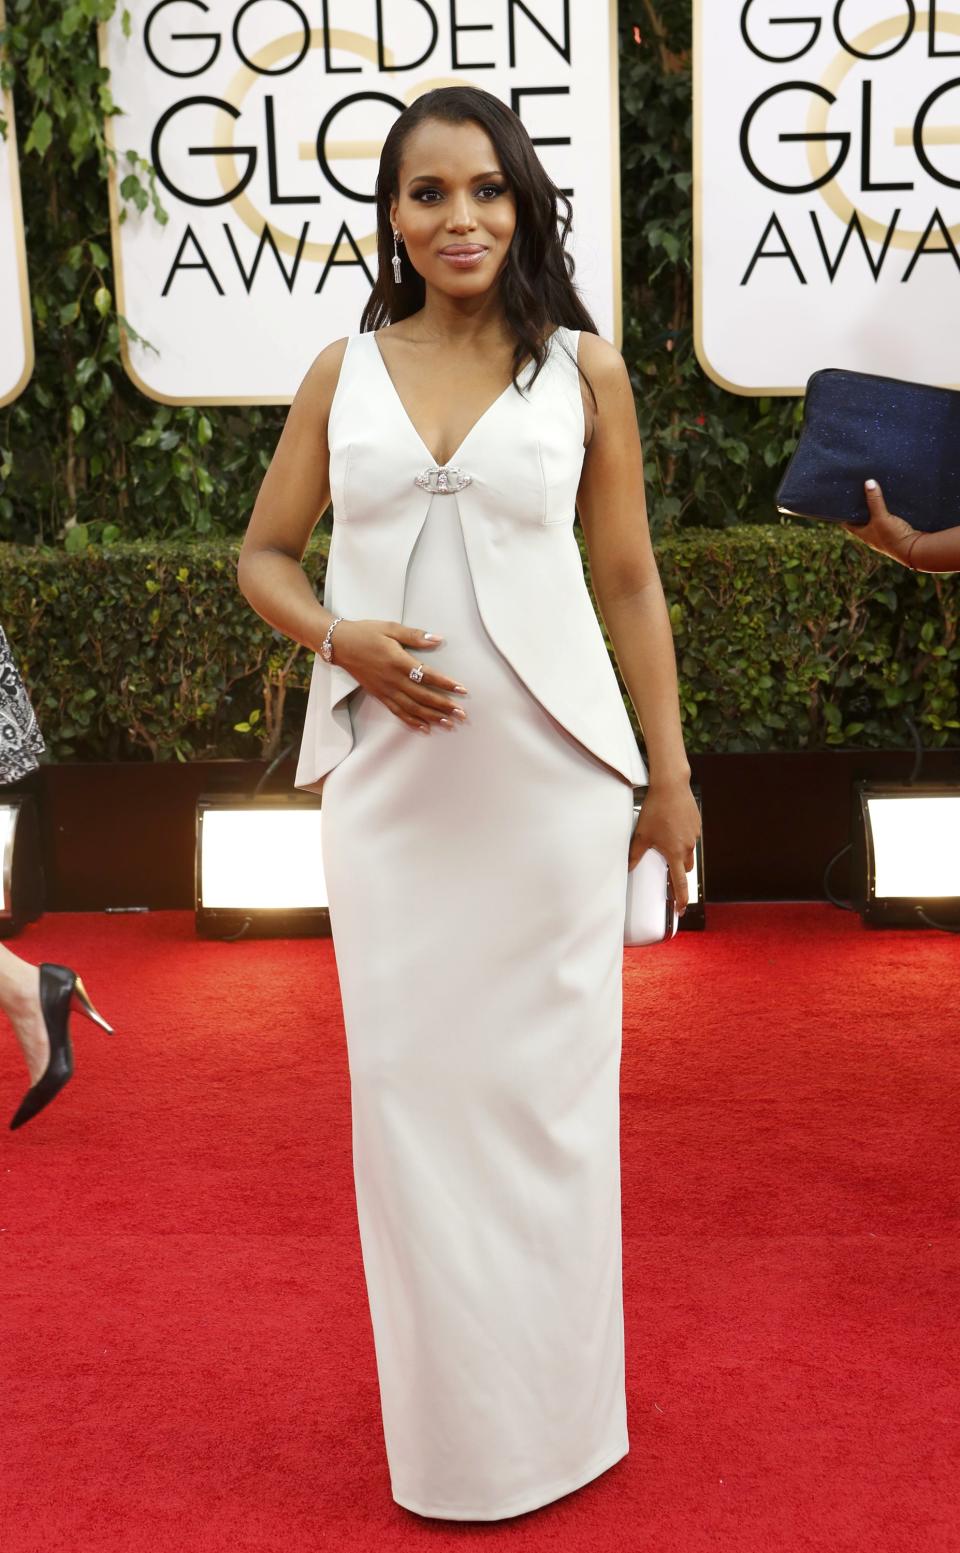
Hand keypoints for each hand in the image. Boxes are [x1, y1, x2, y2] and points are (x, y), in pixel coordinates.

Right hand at [330, 619, 468, 732]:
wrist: (340, 644)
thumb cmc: (366, 633)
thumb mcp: (391, 628)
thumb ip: (415, 635)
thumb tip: (438, 639)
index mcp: (398, 661)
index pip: (427, 675)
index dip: (445, 684)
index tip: (461, 690)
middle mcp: (393, 679)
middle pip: (422, 697)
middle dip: (444, 706)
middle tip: (461, 714)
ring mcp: (385, 690)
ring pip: (412, 708)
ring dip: (431, 717)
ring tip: (448, 723)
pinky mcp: (379, 695)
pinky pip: (397, 712)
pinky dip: (411, 721)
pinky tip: (424, 728)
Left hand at [628, 776, 700, 914]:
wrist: (671, 787)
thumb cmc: (656, 810)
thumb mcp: (641, 834)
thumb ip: (635, 854)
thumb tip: (627, 868)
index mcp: (675, 852)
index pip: (679, 882)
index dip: (680, 898)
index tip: (681, 909)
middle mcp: (688, 846)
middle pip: (686, 867)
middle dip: (678, 870)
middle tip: (668, 865)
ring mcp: (694, 834)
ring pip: (689, 850)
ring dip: (680, 852)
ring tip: (667, 839)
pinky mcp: (696, 823)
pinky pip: (691, 836)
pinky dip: (683, 836)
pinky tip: (672, 826)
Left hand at [842, 480, 916, 564]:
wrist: (915, 550)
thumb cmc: (893, 536)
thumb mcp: (881, 517)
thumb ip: (875, 500)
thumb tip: (868, 482)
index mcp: (864, 534)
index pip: (848, 524)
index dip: (844, 514)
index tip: (842, 503)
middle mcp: (872, 536)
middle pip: (862, 521)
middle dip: (861, 509)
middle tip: (859, 494)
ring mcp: (885, 536)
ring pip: (876, 520)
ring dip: (875, 510)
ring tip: (874, 494)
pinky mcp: (897, 533)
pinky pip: (889, 520)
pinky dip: (887, 513)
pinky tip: (890, 504)